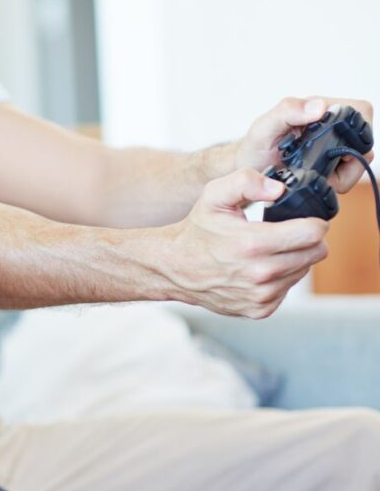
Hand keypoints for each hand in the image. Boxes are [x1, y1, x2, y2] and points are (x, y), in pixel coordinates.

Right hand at [166, 168, 328, 317]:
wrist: (175, 268)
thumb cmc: (197, 231)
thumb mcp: (214, 196)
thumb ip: (246, 181)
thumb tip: (278, 190)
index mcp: (253, 243)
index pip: (313, 234)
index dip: (312, 222)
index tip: (301, 220)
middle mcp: (260, 273)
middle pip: (315, 253)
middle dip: (305, 240)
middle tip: (283, 234)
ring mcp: (261, 295)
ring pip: (303, 271)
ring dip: (292, 259)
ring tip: (267, 251)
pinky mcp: (260, 309)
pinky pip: (287, 289)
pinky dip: (279, 278)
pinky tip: (258, 269)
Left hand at [236, 96, 374, 192]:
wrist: (249, 170)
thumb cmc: (254, 146)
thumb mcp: (263, 128)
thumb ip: (287, 112)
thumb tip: (319, 107)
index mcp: (319, 108)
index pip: (360, 111)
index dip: (357, 131)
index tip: (335, 151)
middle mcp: (331, 123)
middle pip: (365, 139)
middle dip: (349, 160)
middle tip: (323, 171)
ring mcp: (334, 143)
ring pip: (360, 158)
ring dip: (343, 174)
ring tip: (317, 177)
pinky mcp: (333, 162)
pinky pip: (350, 172)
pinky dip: (339, 181)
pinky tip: (320, 181)